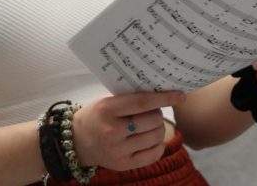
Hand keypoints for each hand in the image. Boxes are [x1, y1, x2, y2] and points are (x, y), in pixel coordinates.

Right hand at [71, 90, 185, 171]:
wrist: (76, 142)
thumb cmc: (96, 116)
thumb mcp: (107, 102)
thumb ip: (130, 98)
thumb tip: (162, 92)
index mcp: (108, 110)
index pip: (143, 102)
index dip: (164, 98)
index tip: (180, 95)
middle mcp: (112, 131)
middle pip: (152, 120)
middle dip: (158, 114)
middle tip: (151, 113)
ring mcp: (117, 150)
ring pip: (155, 137)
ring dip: (158, 129)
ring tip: (149, 126)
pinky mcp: (123, 165)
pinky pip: (153, 155)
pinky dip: (158, 145)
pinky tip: (152, 140)